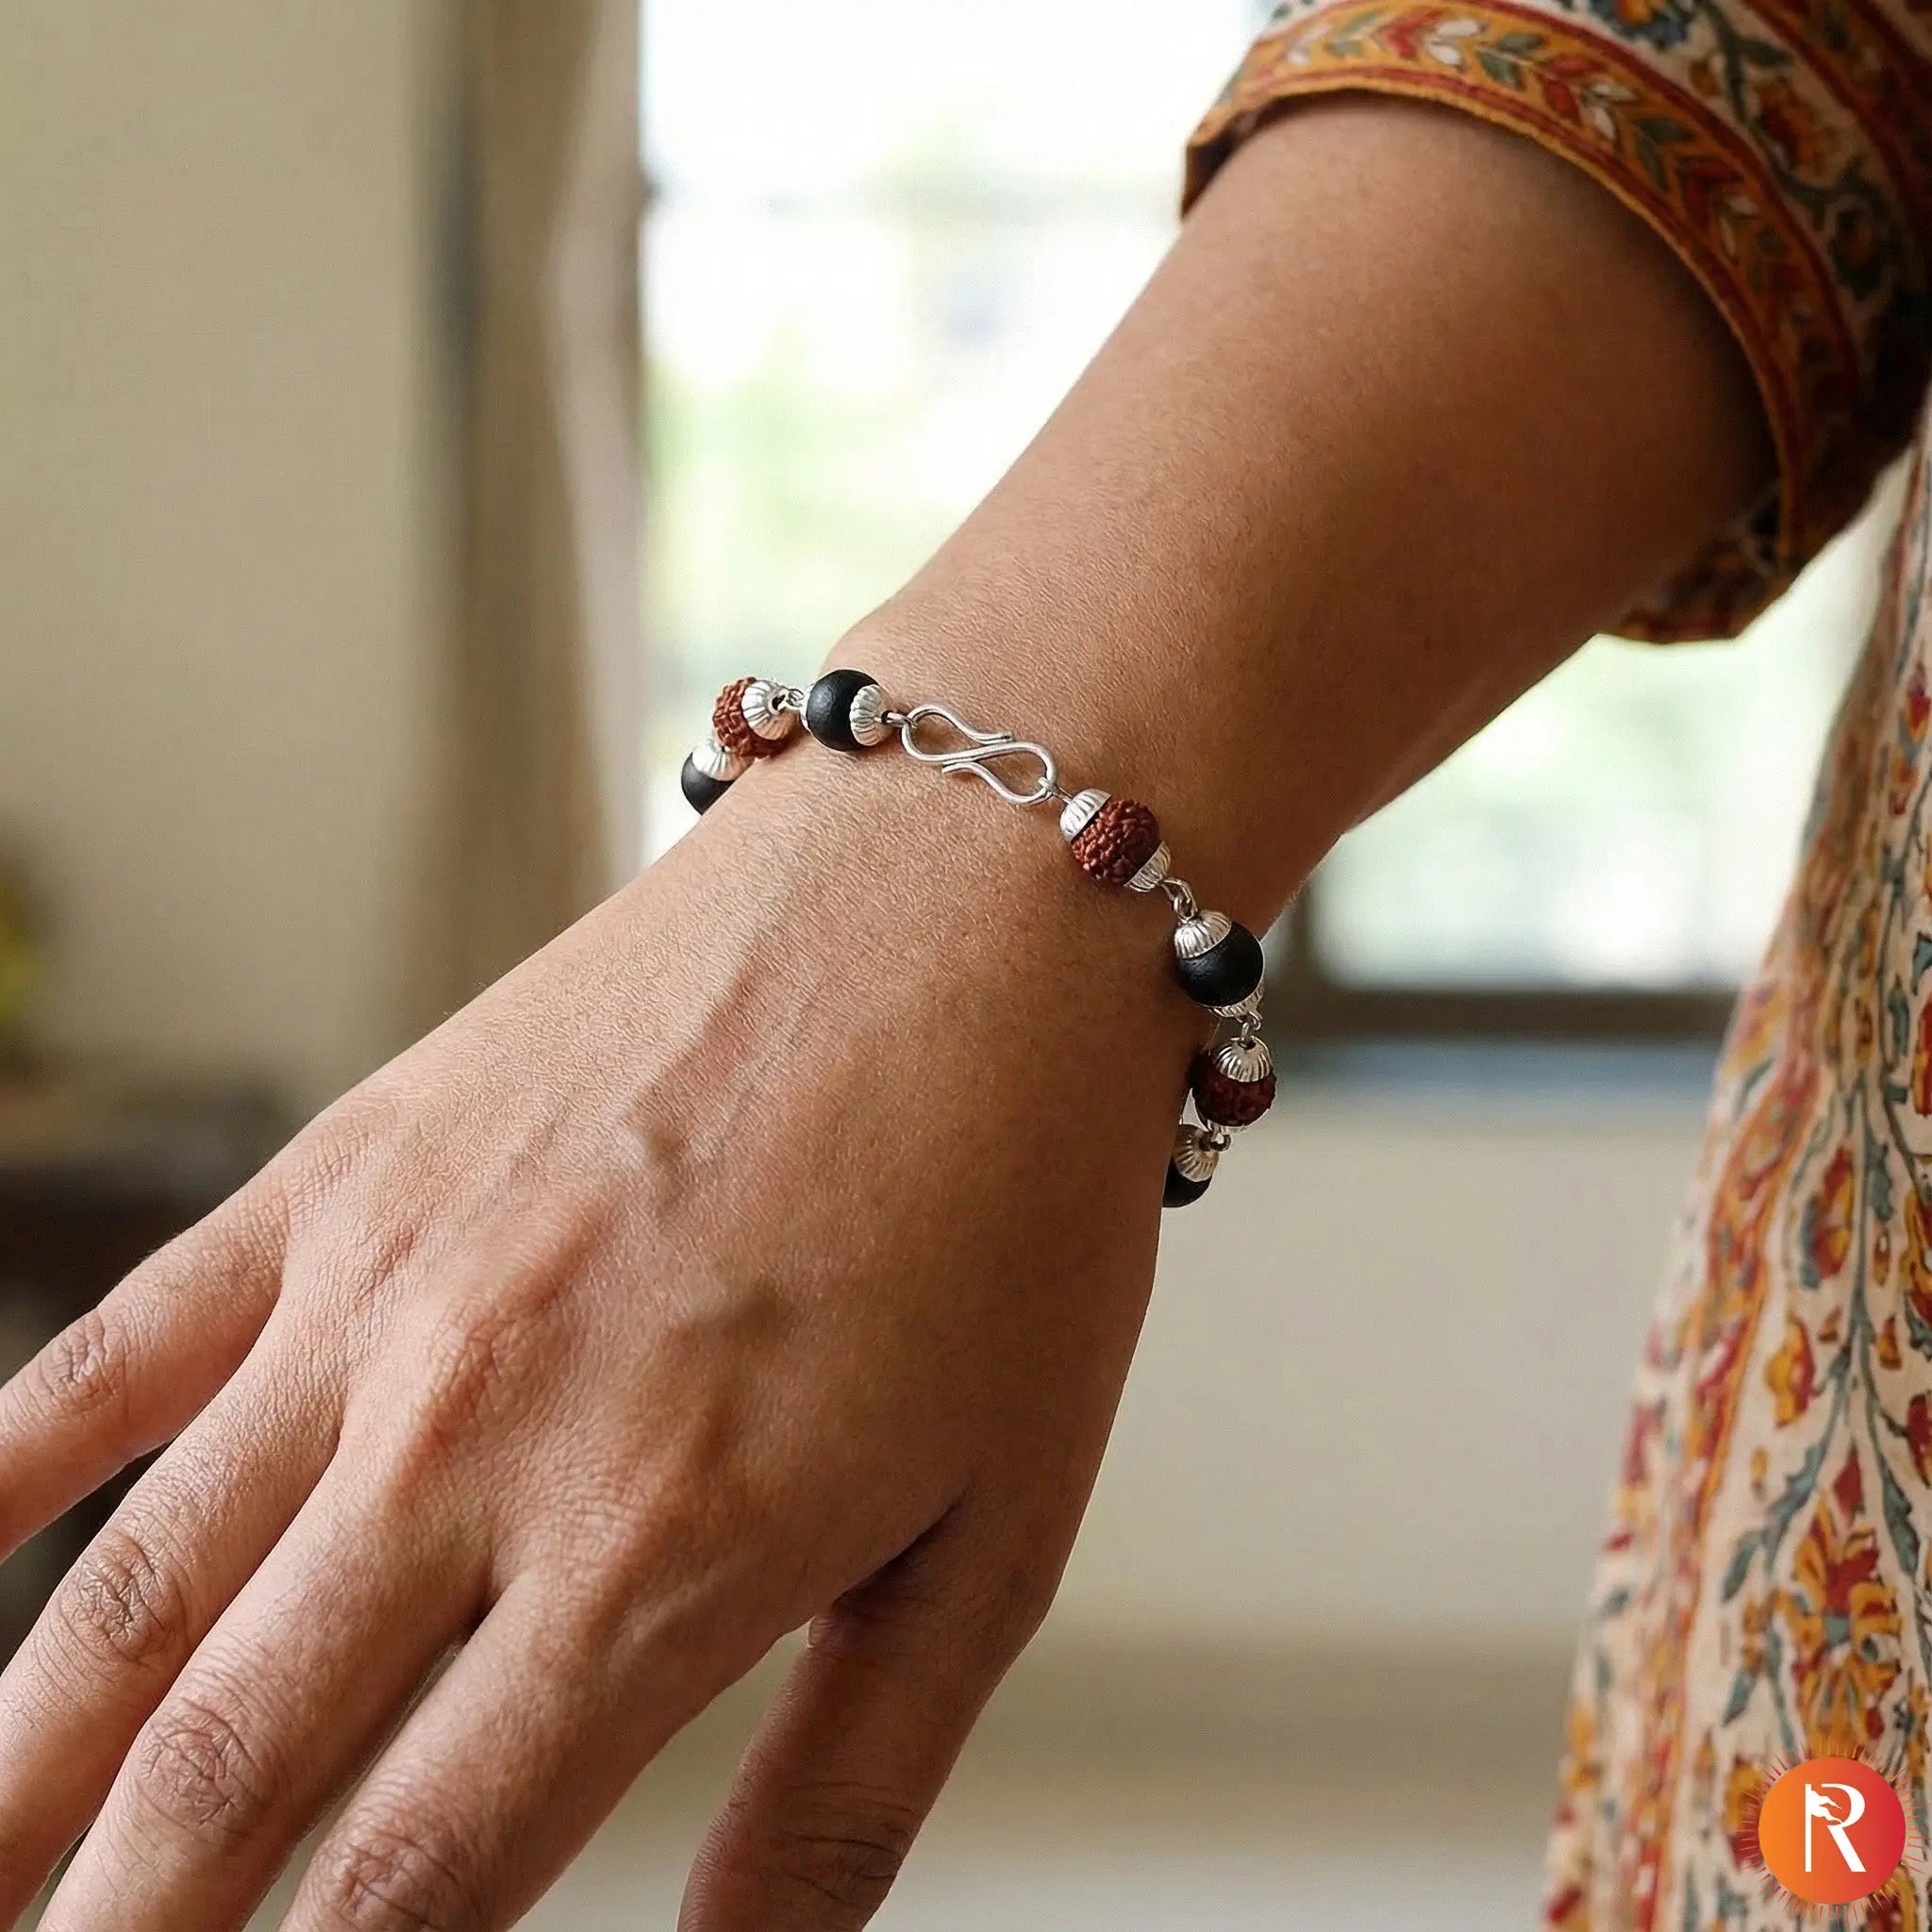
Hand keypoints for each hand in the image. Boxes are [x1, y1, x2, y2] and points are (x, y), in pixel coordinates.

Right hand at [0, 740, 1191, 1930]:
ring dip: (13, 1780)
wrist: (964, 900)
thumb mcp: (994, 1533)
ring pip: (127, 1597)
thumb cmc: (1012, 1206)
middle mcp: (481, 1436)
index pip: (409, 1884)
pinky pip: (123, 1350)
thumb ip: (842, 1794)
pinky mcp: (352, 1170)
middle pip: (223, 1773)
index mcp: (662, 1553)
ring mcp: (387, 1291)